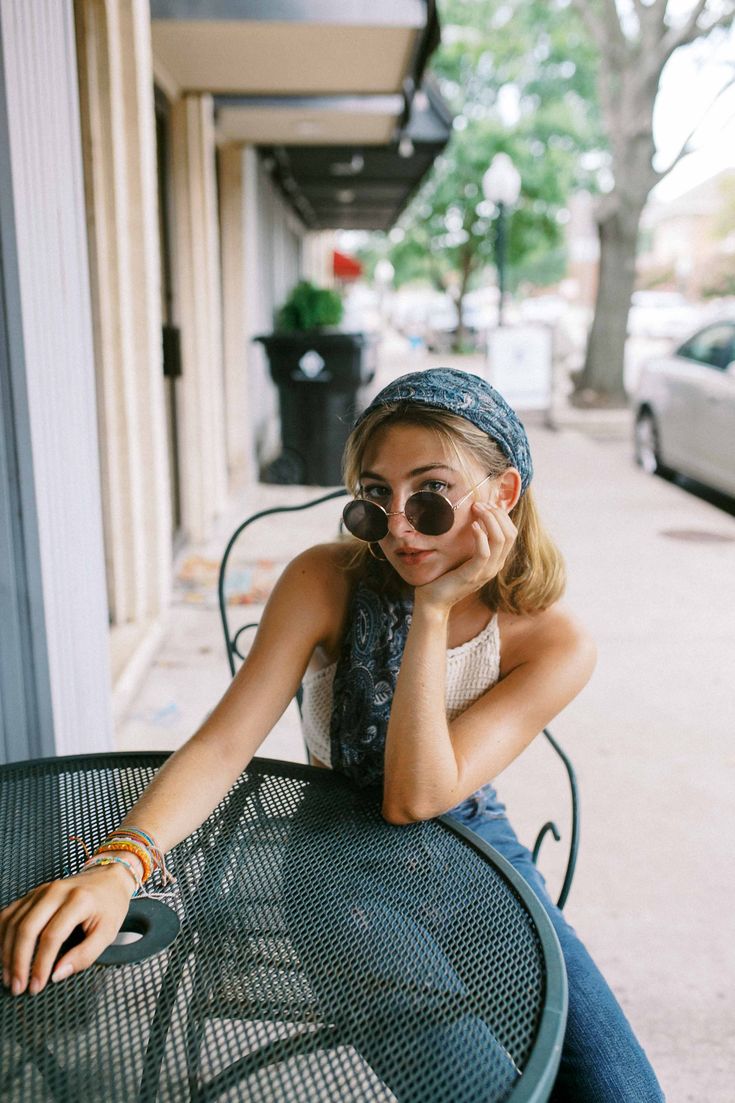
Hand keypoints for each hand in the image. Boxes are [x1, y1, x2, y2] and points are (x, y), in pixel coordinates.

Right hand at [0, 864, 133, 995]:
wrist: (109, 878)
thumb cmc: (110, 905)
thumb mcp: (108, 932)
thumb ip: (85, 955)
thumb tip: (57, 974)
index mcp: (78, 900)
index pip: (52, 936)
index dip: (41, 964)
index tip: (37, 986)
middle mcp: (56, 892)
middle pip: (27, 928)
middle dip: (18, 962)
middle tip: (18, 986)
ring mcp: (41, 891)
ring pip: (13, 922)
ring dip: (7, 952)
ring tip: (9, 976)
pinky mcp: (32, 894)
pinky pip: (9, 914)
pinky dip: (2, 935)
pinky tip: (4, 953)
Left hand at [414, 501, 517, 611]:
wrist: (434, 601)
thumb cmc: (446, 576)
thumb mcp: (464, 556)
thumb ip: (473, 542)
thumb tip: (474, 519)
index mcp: (496, 560)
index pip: (511, 533)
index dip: (501, 515)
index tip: (485, 504)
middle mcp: (495, 566)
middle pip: (510, 534)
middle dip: (497, 514)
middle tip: (480, 504)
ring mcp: (486, 571)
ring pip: (500, 540)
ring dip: (490, 520)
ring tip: (477, 509)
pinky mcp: (473, 575)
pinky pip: (484, 552)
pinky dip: (481, 536)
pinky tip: (473, 526)